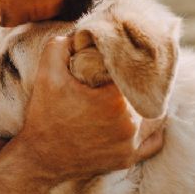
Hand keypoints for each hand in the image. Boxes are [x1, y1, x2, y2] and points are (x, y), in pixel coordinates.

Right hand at [14, 36, 163, 183]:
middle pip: (148, 92)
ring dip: (148, 103)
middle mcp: (130, 123)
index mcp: (115, 100)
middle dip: (138, 82)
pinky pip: (154, 141)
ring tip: (136, 93)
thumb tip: (80, 34)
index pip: (136, 71)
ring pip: (156, 115)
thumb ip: (61, 45)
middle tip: (128, 74)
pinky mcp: (128, 159)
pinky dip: (152, 129)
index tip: (121, 58)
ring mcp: (131, 144)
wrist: (39, 159)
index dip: (130, 62)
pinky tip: (142, 117)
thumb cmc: (44, 116)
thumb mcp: (47, 74)